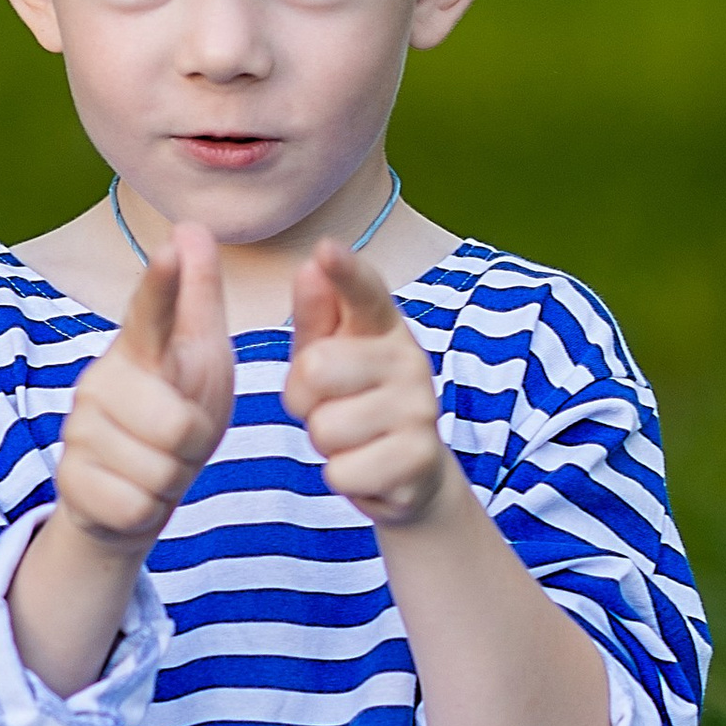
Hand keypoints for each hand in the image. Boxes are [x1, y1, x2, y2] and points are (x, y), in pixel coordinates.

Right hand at [54, 223, 233, 551]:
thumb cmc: (174, 411)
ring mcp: (79, 432)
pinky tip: (132, 493)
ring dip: (172, 479)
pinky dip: (149, 509)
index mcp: (139, 350)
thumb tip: (192, 225)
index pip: (151, 311)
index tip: (169, 250)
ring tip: (155, 465)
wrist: (129, 491)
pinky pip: (139, 507)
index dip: (161, 284)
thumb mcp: (199, 357)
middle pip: (178, 425)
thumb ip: (197, 297)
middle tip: (177, 440)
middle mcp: (100, 382)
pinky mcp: (71, 482)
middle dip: (193, 446)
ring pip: (161, 471)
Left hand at [285, 240, 451, 527]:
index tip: (326, 249)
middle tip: (330, 407)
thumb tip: (309, 268)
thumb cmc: (355, 400)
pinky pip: (342, 471)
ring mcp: (420, 410)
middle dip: (305, 400)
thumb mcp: (328, 355)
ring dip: (326, 442)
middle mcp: (410, 360)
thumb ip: (315, 315)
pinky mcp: (420, 459)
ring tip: (352, 439)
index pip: (364, 292)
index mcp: (383, 327)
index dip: (345, 272)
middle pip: (315, 369)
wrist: (411, 472)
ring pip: (325, 427)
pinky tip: (368, 467)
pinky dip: (343, 476)